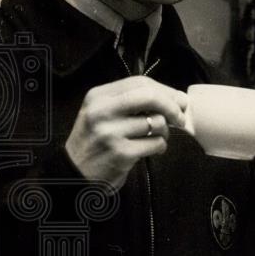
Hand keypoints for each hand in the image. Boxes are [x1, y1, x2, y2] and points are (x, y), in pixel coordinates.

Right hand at [65, 77, 186, 188]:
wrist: (75, 173)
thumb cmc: (96, 141)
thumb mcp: (103, 114)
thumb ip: (131, 102)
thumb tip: (176, 98)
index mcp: (98, 97)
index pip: (140, 82)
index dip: (165, 90)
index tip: (178, 100)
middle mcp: (102, 112)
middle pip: (150, 96)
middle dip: (172, 106)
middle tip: (180, 117)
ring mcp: (110, 133)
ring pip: (157, 122)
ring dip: (165, 131)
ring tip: (156, 137)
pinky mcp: (121, 153)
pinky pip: (157, 143)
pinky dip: (160, 147)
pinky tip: (151, 150)